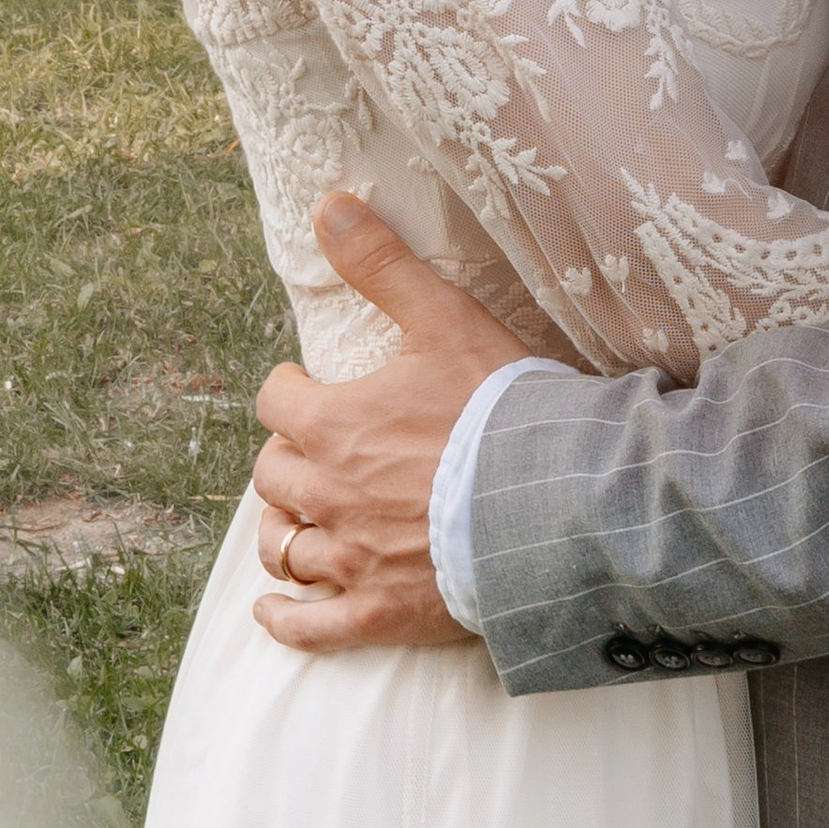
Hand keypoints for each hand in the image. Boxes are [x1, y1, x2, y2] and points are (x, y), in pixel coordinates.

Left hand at [249, 192, 522, 653]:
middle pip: (272, 475)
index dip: (290, 391)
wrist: (556, 501)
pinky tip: (276, 611)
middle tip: (318, 451)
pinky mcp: (380, 611)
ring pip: (284, 546)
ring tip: (298, 519)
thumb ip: (382, 263)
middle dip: (287, 458)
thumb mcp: (444, 318)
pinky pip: (311, 625)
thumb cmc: (502, 409)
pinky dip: (286, 617)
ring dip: (285, 529)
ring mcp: (352, 557)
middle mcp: (328, 493)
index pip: (276, 401)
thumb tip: (327, 203)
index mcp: (333, 424)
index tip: (309, 388)